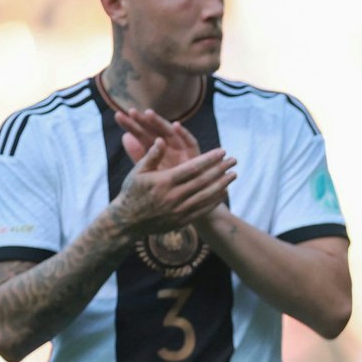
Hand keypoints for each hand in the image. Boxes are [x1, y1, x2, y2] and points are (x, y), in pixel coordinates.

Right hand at [109, 111, 235, 236]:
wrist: (127, 221)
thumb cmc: (132, 192)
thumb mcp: (137, 172)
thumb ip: (151, 156)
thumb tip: (161, 139)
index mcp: (164, 181)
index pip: (193, 168)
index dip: (209, 159)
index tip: (222, 151)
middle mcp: (174, 196)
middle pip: (204, 180)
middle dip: (221, 169)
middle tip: (233, 161)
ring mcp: (180, 210)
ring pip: (207, 195)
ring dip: (222, 184)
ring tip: (233, 175)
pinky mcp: (183, 220)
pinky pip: (204, 209)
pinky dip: (216, 200)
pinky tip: (223, 191)